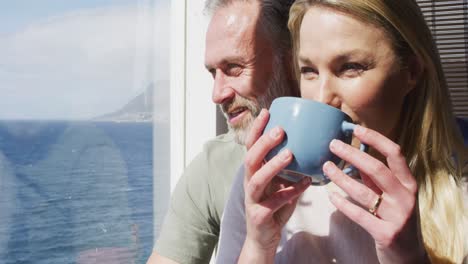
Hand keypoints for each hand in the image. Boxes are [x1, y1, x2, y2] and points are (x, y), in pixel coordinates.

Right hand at [238, 109, 310, 262]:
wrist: (263, 238)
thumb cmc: (273, 206)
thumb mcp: (280, 183)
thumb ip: (289, 168)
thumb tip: (310, 147)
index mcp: (254, 172)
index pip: (250, 146)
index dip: (256, 129)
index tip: (267, 111)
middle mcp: (250, 183)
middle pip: (250, 159)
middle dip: (264, 143)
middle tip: (280, 130)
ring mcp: (253, 200)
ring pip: (257, 180)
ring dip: (273, 165)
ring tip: (290, 154)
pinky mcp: (260, 215)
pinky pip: (275, 202)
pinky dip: (291, 192)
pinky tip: (305, 183)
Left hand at [323, 125, 427, 263]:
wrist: (408, 255)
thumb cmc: (396, 218)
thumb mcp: (392, 194)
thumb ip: (376, 177)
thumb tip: (355, 154)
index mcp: (409, 183)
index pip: (395, 153)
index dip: (376, 139)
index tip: (356, 128)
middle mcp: (406, 197)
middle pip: (376, 168)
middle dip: (352, 154)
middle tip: (332, 144)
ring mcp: (397, 216)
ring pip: (364, 191)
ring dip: (341, 177)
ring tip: (326, 167)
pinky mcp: (386, 233)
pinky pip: (359, 214)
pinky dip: (342, 203)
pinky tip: (330, 195)